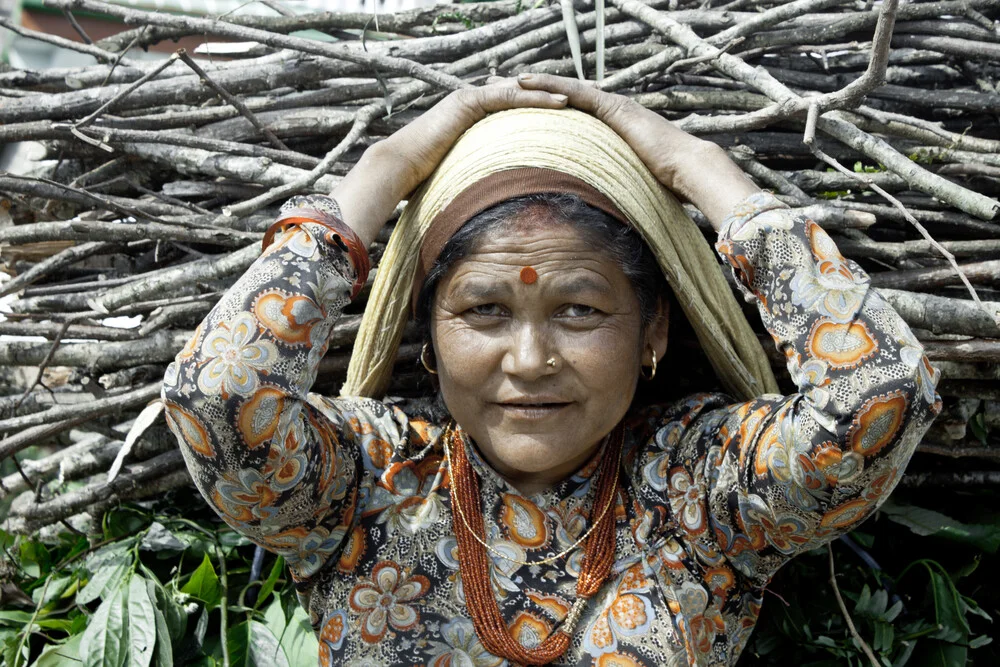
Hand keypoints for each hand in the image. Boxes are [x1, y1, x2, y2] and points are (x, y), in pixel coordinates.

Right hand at [332, 82, 569, 246]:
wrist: (398, 169)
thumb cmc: (426, 182)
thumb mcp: (467, 180)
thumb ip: (485, 185)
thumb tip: (503, 215)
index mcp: (477, 121)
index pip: (517, 110)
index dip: (544, 111)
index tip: (573, 118)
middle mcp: (475, 104)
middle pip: (522, 96)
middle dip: (553, 95)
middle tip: (588, 97)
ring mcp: (470, 99)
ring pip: (519, 92)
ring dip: (550, 93)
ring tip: (580, 96)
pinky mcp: (467, 100)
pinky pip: (507, 96)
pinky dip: (533, 98)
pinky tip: (558, 102)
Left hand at [513, 73, 759, 229]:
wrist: (688, 171)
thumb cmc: (665, 185)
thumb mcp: (627, 185)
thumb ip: (610, 190)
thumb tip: (595, 216)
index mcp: (614, 129)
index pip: (578, 114)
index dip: (552, 110)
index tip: (528, 110)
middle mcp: (613, 112)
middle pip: (569, 98)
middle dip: (540, 93)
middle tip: (509, 88)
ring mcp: (614, 107)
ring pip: (567, 90)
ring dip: (538, 84)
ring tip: (510, 81)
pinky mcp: (614, 108)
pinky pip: (575, 92)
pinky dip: (550, 85)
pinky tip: (526, 82)